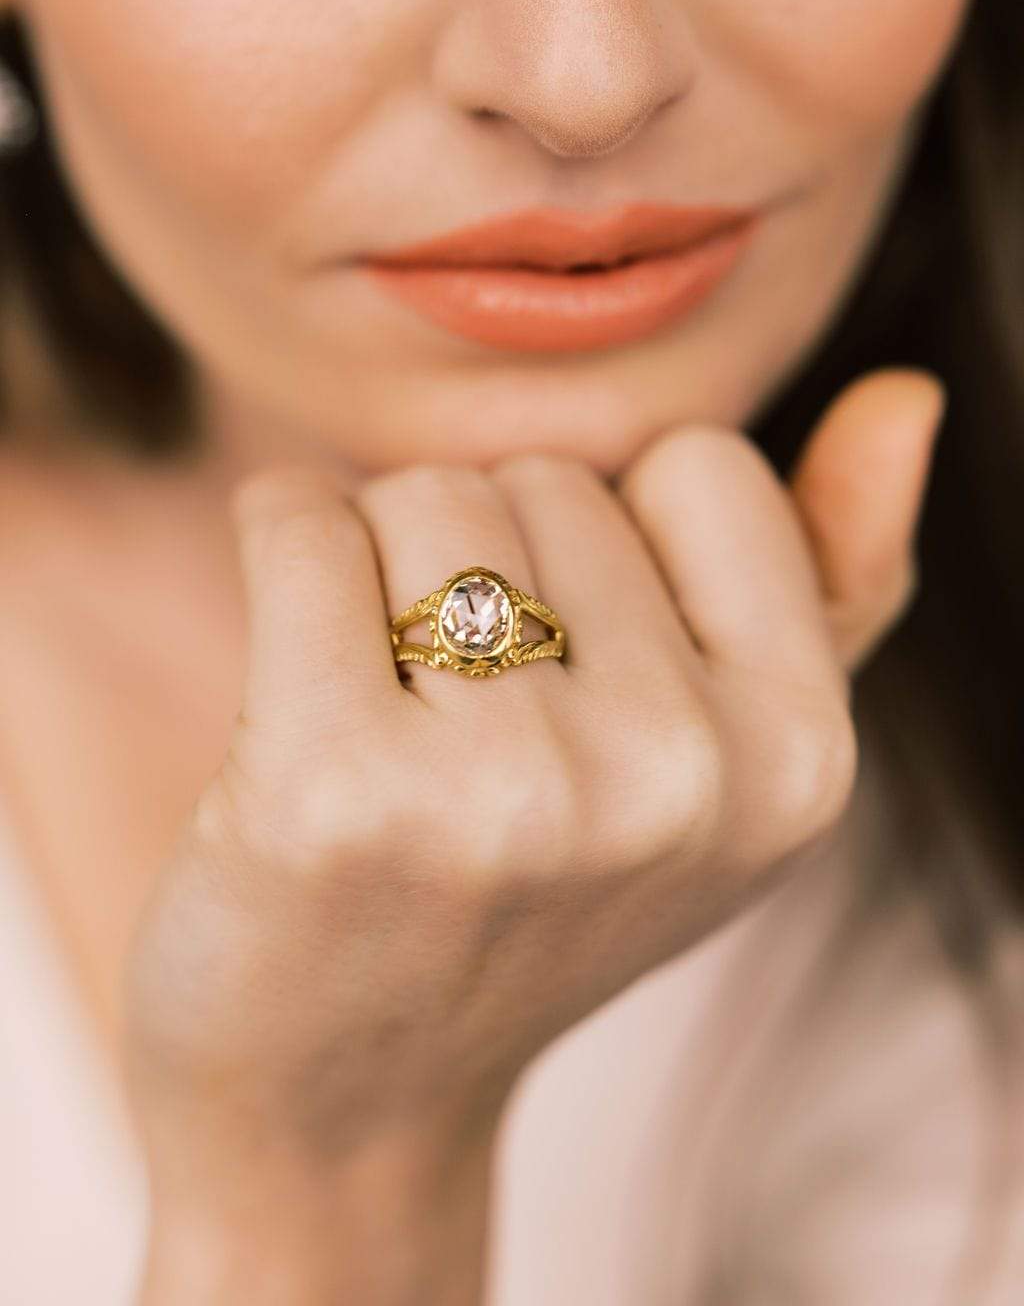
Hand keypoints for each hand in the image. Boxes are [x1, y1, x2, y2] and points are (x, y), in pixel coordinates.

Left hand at [122, 367, 945, 1214]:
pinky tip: (290, 686)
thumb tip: (905, 392)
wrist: (340, 1095)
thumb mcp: (721, 764)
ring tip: (388, 720)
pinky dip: (280, 553)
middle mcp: (675, 779)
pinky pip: (296, 520)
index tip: (574, 677)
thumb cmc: (525, 897)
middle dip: (489, 563)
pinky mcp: (337, 788)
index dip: (613, 546)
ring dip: (382, 567)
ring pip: (423, 490)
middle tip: (462, 731)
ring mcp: (510, 791)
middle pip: (547, 473)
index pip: (699, 465)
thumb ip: (836, 577)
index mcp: (799, 760)